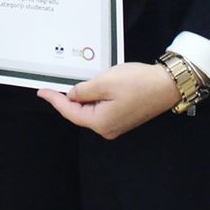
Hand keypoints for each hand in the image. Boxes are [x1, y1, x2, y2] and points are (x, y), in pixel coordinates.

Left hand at [37, 61, 178, 138]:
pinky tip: (92, 86)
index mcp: (101, 123)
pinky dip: (94, 98)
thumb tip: (72, 95)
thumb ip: (84, 90)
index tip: (42, 92)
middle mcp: (108, 128)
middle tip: (55, 84)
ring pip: (90, 110)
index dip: (54, 100)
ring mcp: (117, 124)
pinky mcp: (123, 117)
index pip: (70, 112)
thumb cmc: (138, 82)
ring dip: (82, 97)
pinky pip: (101, 108)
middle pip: (80, 113)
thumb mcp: (105, 81)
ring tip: (74, 82)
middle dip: (68, 99)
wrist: (167, 85)